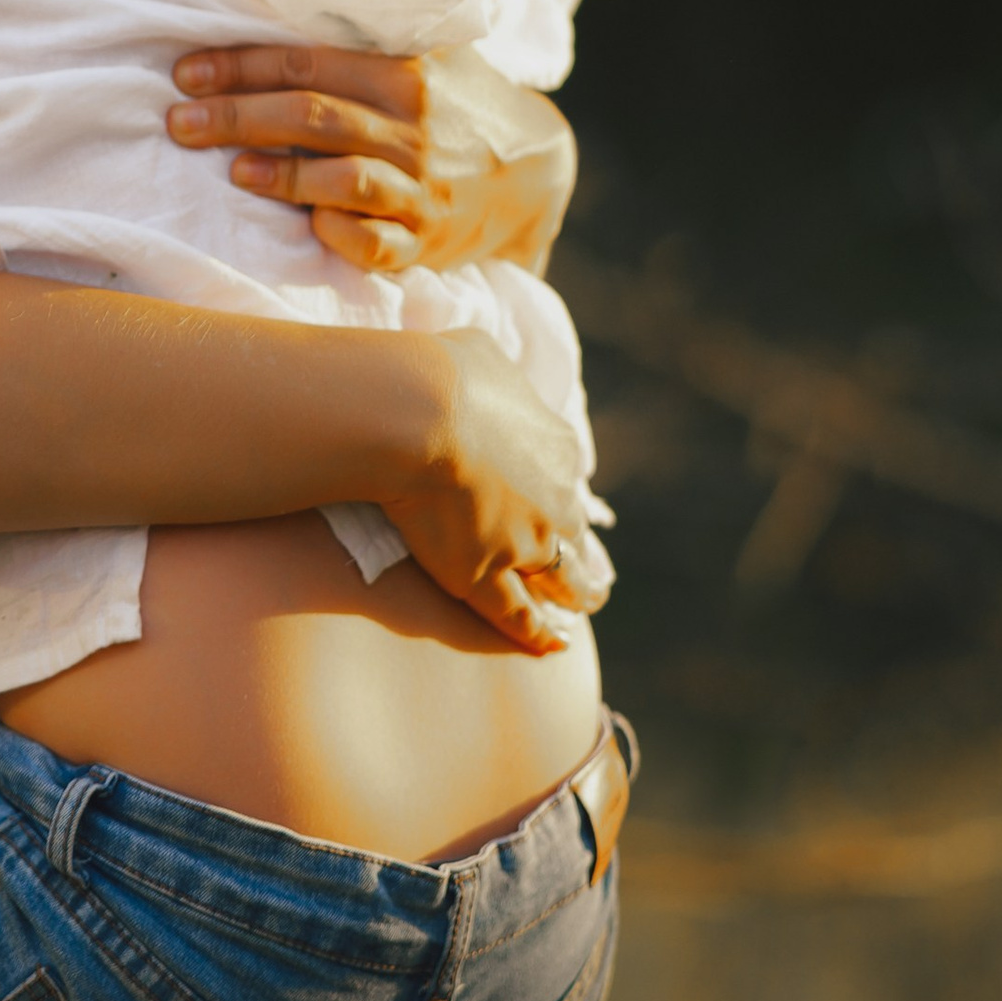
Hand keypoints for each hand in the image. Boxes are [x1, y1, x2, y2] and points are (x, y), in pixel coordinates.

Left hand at [166, 43, 576, 275]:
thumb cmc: (454, 104)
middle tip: (178, 123)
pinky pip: (378, 245)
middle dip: (237, 118)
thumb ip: (361, 38)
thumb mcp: (424, 55)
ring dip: (283, 177)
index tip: (185, 73)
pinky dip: (341, 236)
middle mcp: (413, 129)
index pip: (306, 63)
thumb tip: (267, 1)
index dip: (239, 67)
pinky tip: (308, 226)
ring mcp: (421, 189)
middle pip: (312, 116)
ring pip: (345, 180)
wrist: (533, 173)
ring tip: (233, 171)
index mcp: (404, 74)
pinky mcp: (424, 242)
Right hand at [381, 328, 592, 653]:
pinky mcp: (487, 575)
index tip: (555, 507)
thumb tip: (487, 377)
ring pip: (561, 580)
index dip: (557, 497)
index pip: (564, 480)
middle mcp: (553, 499)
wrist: (416, 412)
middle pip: (574, 537)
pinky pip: (519, 616)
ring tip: (575, 610)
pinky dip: (536, 633)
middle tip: (585, 578)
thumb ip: (494, 377)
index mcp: (556, 446)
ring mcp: (525, 542)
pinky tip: (549, 646)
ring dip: (571, 596)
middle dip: (580, 558)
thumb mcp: (481, 354)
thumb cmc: (441, 372)